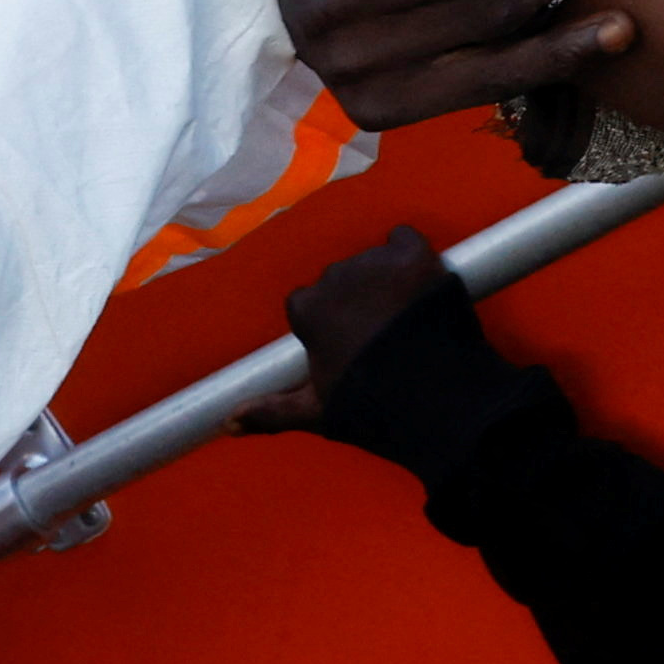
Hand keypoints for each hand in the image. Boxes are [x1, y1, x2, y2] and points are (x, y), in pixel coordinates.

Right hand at [240, 223, 453, 432]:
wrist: (437, 399)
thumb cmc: (371, 407)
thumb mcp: (316, 411)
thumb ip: (269, 411)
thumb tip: (226, 424)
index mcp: (308, 308)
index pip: (309, 304)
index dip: (330, 327)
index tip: (351, 349)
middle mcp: (334, 276)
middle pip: (341, 280)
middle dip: (357, 301)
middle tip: (385, 338)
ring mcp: (376, 263)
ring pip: (373, 262)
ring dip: (384, 281)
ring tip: (408, 320)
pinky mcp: (414, 256)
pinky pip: (404, 239)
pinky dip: (409, 255)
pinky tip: (418, 282)